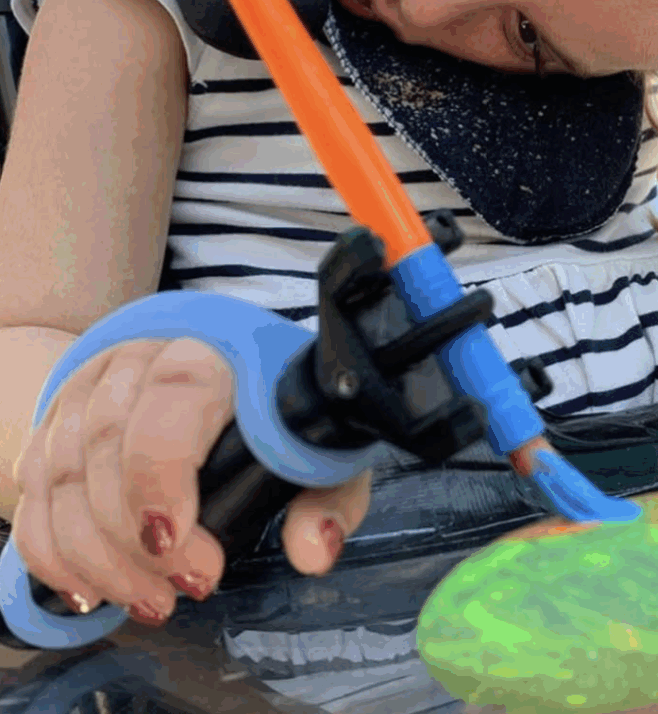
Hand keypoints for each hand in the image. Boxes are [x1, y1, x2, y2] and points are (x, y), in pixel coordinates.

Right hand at [11, 337, 371, 626]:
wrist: (216, 365)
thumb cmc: (271, 414)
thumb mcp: (316, 449)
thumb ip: (327, 498)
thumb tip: (313, 552)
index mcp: (210, 354)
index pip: (173, 396)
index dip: (161, 473)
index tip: (178, 543)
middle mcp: (139, 360)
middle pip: (107, 443)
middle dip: (133, 538)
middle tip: (181, 590)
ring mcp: (89, 389)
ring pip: (62, 473)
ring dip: (97, 556)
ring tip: (150, 600)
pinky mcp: (57, 423)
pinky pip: (33, 492)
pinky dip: (54, 551)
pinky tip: (92, 589)